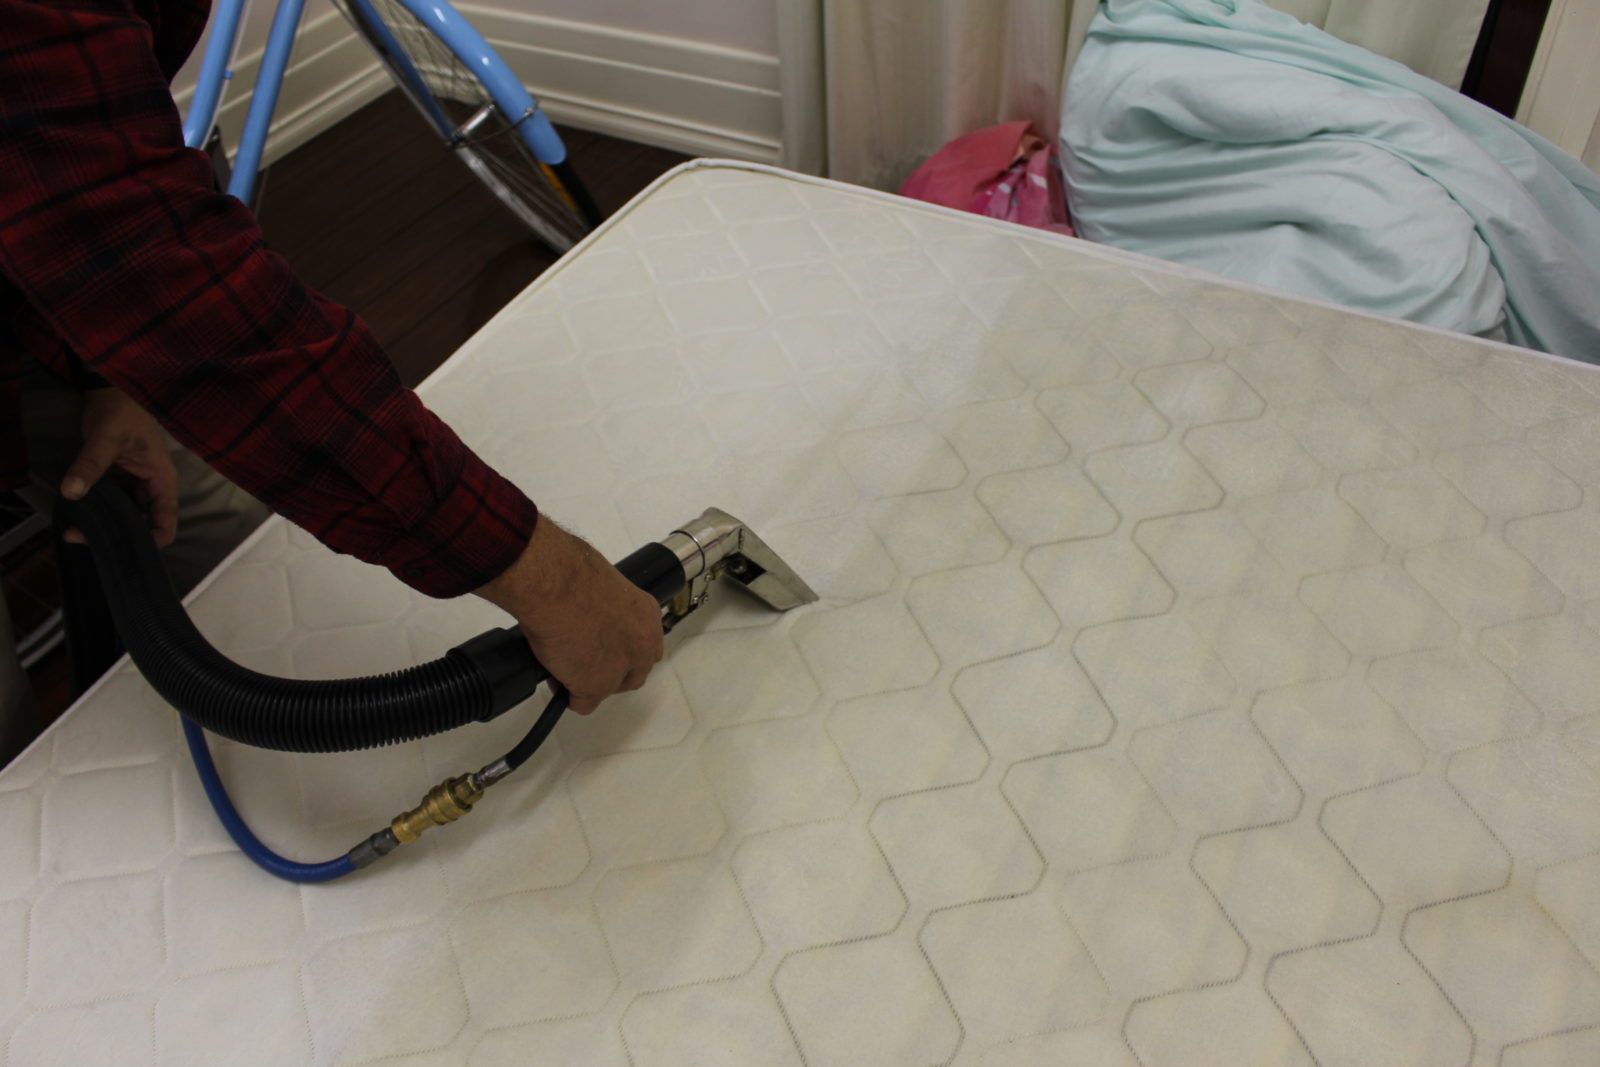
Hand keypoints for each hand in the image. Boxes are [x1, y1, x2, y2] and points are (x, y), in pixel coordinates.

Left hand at [61, 388, 178, 546]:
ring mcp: (136, 485)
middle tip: (82, 538)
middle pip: (142, 523)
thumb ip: (90, 464)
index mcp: (162, 481)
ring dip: (104, 523)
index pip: (166, 522)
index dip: (151, 541)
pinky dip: (97, 510)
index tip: (121, 549)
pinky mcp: (120, 481)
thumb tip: (70, 492)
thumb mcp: (105, 438)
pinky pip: (112, 502)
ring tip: (76, 530)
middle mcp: (152, 488)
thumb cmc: (120, 413)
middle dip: (116, 534)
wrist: (110, 393)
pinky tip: (78, 514)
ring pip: (125, 514)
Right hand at [475, 518, 663, 713]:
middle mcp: (641, 644)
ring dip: (590, 683)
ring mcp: (620, 668)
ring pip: (609, 690)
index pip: (645, 645)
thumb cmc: (571, 573)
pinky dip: (568, 695)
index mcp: (646, 614)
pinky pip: (583, 704)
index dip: (624, 651)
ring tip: (564, 667)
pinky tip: (557, 679)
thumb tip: (591, 611)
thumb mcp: (602, 586)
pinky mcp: (595, 686)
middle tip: (584, 661)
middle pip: (634, 673)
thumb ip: (607, 606)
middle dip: (611, 672)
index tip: (604, 647)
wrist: (555, 584)